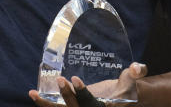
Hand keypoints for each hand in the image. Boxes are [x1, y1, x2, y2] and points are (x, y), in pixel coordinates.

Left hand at [29, 63, 146, 105]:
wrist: (121, 98)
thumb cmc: (126, 87)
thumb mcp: (132, 80)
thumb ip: (136, 72)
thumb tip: (138, 67)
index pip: (91, 104)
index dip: (82, 93)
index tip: (74, 79)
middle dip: (67, 96)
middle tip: (60, 79)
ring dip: (47, 105)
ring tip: (33, 93)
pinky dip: (46, 104)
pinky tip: (33, 94)